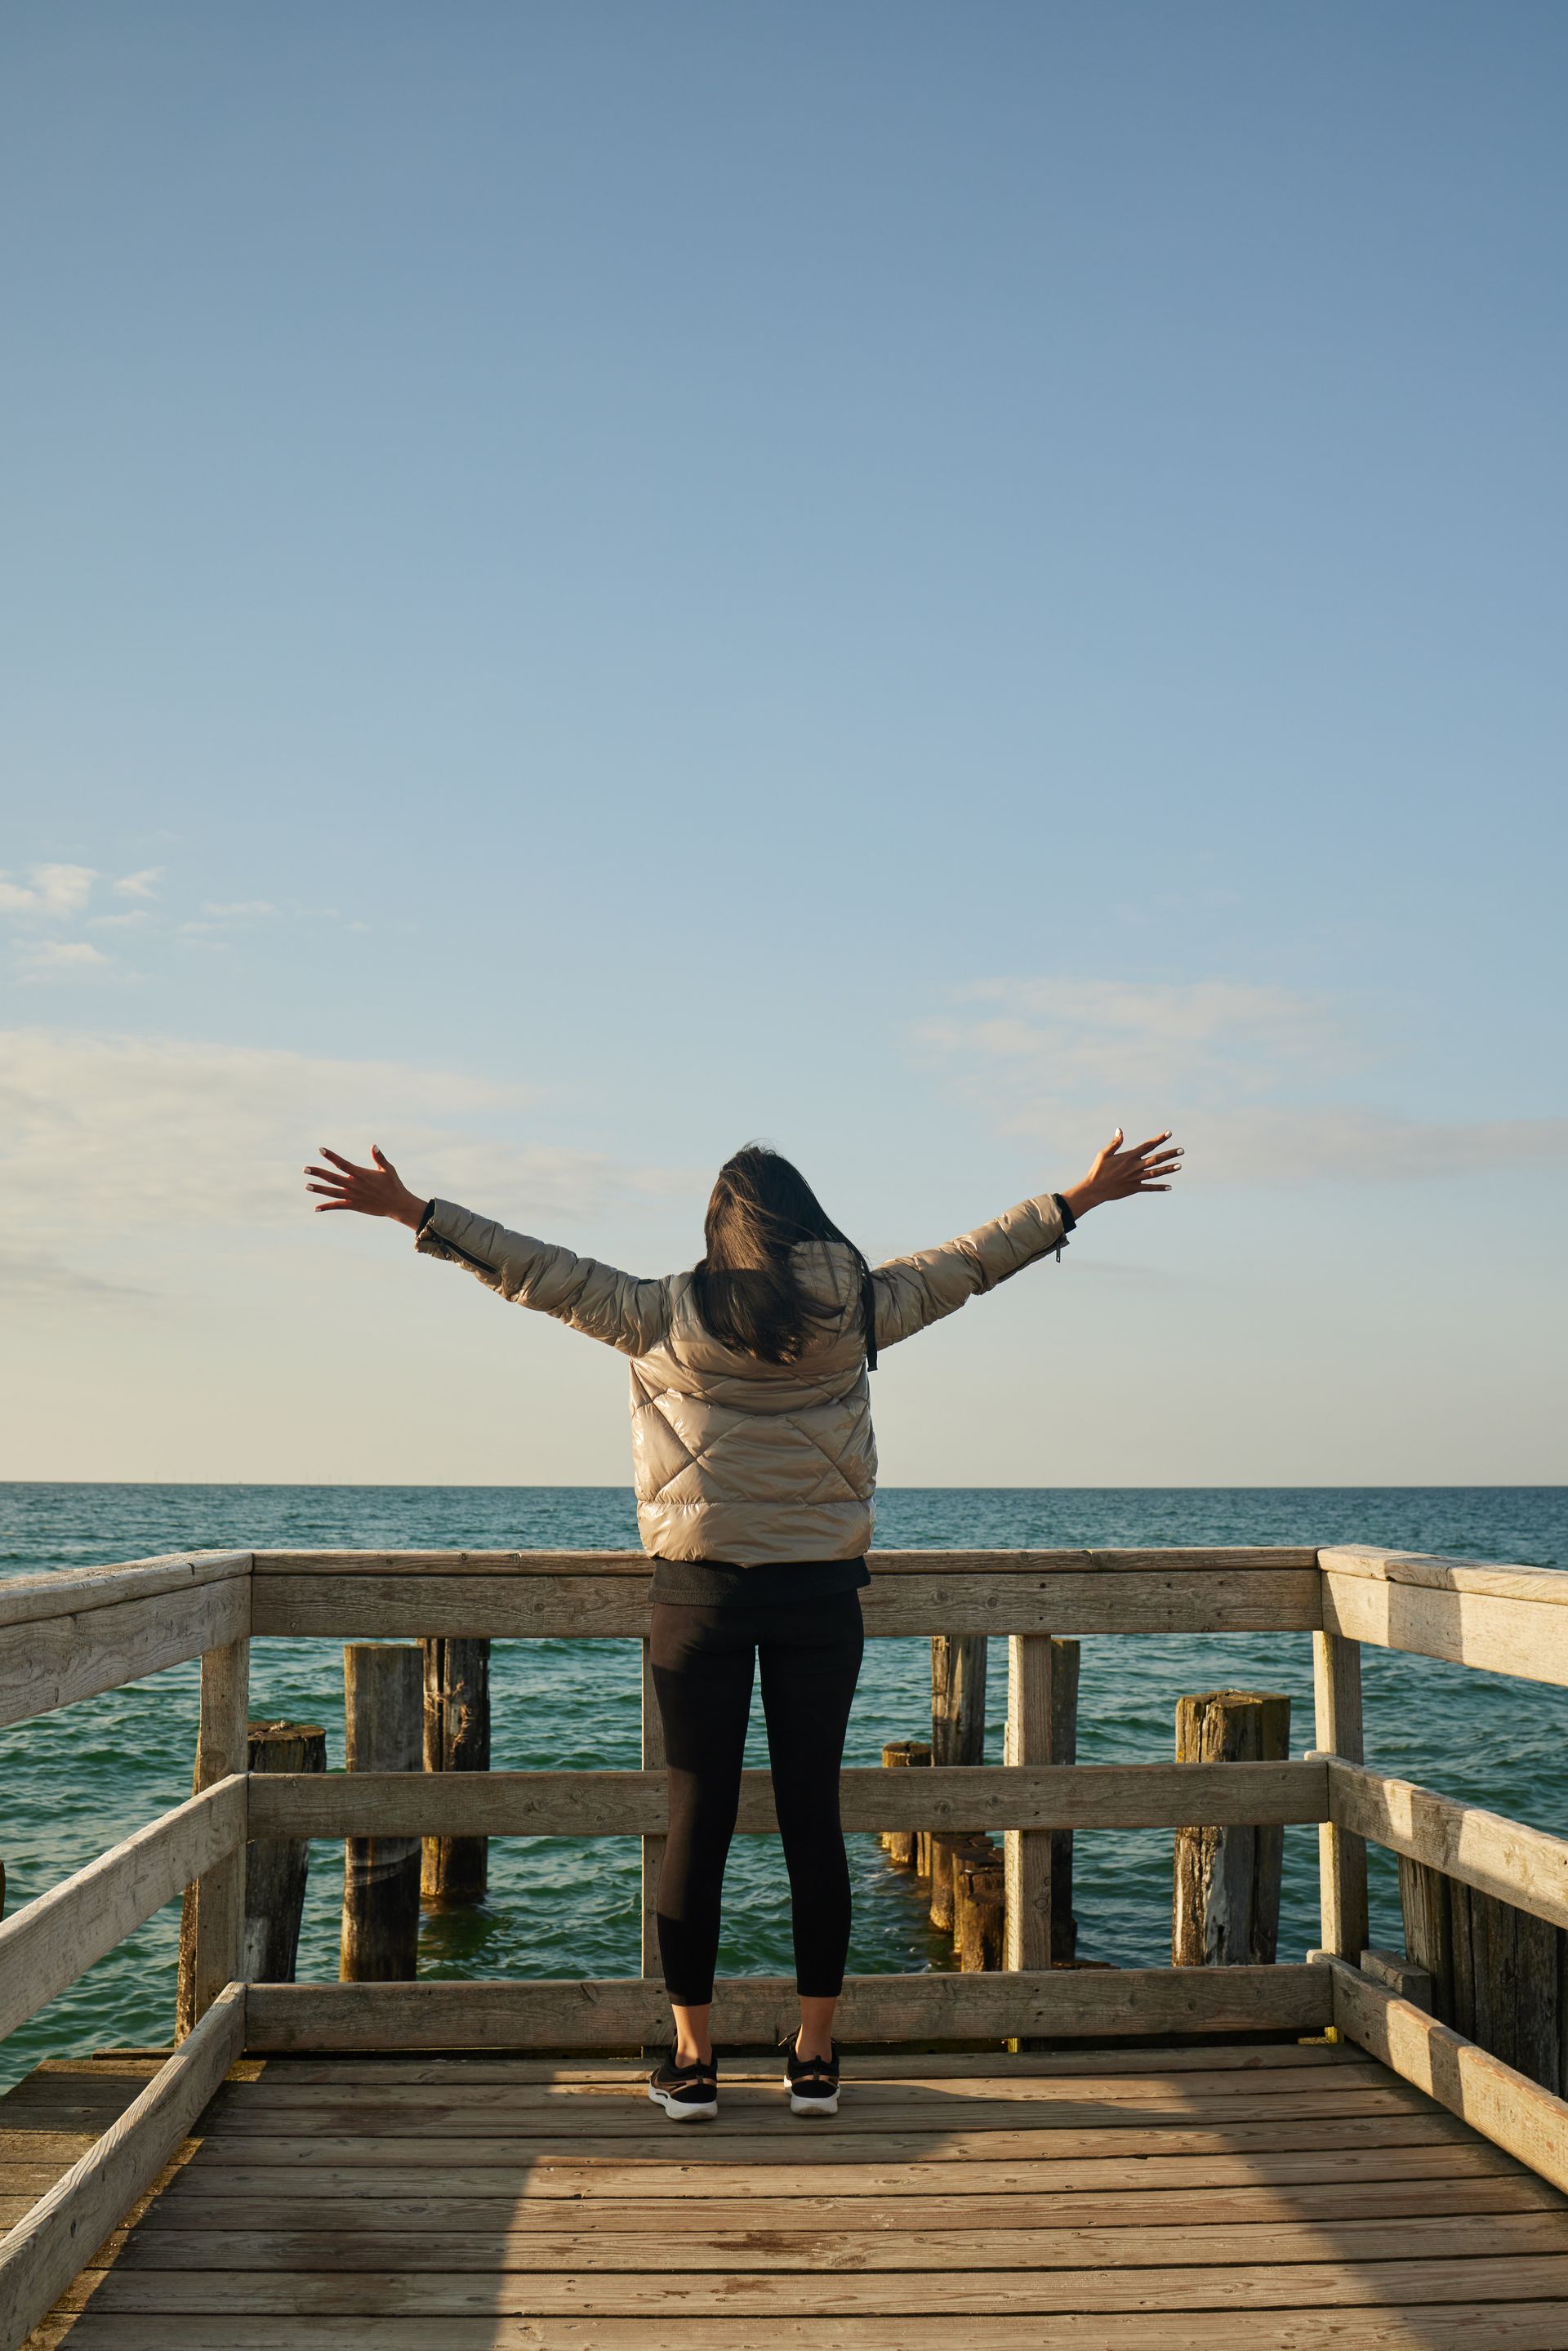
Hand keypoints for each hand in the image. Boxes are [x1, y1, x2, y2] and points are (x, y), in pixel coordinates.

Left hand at [305, 1145, 426, 1228]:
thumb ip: (379, 1158)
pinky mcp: (354, 1205)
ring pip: (332, 1192)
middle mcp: (354, 1185)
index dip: (331, 1156)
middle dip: (318, 1173)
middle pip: (332, 1178)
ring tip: (306, 1185)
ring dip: (319, 1189)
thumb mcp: (388, 1169)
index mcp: (361, 1174)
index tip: (321, 1150)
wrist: (397, 1205)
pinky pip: (338, 1206)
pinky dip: (327, 1207)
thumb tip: (373, 1146)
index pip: (342, 1163)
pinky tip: (316, 1208)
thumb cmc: (393, 1185)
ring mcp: (353, 1196)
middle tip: (305, 1168)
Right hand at [1060, 1128, 1182, 1220]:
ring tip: (1180, 1165)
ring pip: (1156, 1173)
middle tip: (1182, 1150)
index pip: (1148, 1145)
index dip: (1159, 1139)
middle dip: (1169, 1154)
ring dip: (1169, 1169)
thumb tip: (1120, 1130)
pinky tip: (1170, 1187)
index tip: (1169, 1133)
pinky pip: (1149, 1188)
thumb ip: (1115, 1143)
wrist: (1094, 1190)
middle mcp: (1135, 1167)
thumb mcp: (1104, 1154)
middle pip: (1156, 1159)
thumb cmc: (1098, 1170)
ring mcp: (1136, 1178)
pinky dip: (1160, 1187)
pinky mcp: (1134, 1188)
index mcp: (1129, 1157)